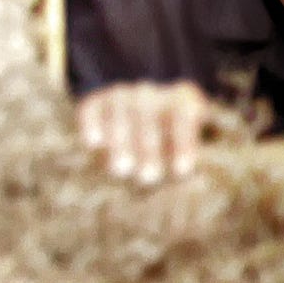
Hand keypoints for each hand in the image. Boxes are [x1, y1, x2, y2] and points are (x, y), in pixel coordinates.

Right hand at [76, 81, 215, 183]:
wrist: (136, 117)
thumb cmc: (171, 145)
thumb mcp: (186, 146)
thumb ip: (187, 162)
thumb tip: (191, 189)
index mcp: (182, 100)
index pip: (184, 117)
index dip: (184, 143)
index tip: (182, 170)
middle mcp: (151, 93)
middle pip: (150, 115)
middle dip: (149, 147)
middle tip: (149, 177)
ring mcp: (122, 95)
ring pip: (121, 111)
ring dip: (121, 140)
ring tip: (121, 169)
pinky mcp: (95, 102)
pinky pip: (92, 109)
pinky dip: (92, 123)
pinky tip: (94, 143)